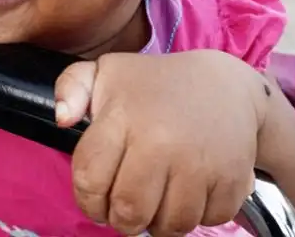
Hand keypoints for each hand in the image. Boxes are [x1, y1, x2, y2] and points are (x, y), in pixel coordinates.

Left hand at [55, 51, 270, 235]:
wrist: (228, 86)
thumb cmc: (156, 84)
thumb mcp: (107, 72)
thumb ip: (71, 87)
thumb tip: (62, 119)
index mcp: (123, 118)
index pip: (89, 180)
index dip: (87, 200)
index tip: (96, 197)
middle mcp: (161, 142)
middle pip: (129, 212)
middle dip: (121, 220)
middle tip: (126, 208)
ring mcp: (199, 162)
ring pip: (169, 225)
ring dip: (159, 222)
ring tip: (157, 201)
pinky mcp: (232, 179)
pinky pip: (207, 221)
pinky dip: (196, 216)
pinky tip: (188, 193)